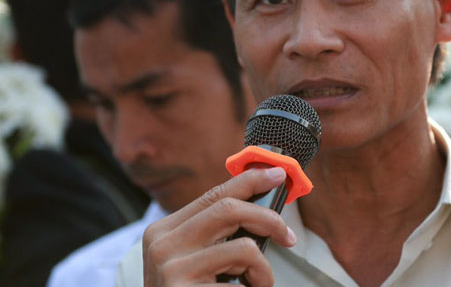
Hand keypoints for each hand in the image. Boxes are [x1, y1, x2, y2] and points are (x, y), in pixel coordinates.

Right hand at [142, 166, 296, 286]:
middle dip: (269, 219)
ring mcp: (170, 268)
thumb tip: (261, 204)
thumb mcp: (195, 259)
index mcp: (163, 230)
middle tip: (288, 236)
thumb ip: (217, 232)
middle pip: (229, 209)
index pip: (213, 194)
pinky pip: (241, 284)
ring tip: (259, 284)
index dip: (250, 180)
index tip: (279, 175)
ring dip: (264, 269)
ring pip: (244, 247)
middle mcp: (162, 244)